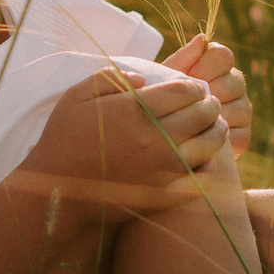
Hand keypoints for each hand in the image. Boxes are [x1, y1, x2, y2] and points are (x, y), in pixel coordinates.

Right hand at [16, 64, 227, 221]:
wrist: (56, 192)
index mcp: (135, 110)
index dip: (195, 86)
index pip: (184, 91)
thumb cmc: (63, 140)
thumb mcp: (76, 97)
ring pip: (208, 145)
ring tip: (217, 127)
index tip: (196, 88)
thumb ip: (108, 78)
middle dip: (210, 105)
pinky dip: (209, 167)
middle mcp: (153, 138)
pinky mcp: (164, 195)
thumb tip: (143, 79)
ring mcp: (161, 169)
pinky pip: (200, 179)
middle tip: (211, 104)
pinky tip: (206, 160)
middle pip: (201, 115)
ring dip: (217, 132)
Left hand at [163, 33, 251, 157]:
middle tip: (187, 104)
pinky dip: (219, 138)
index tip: (188, 77)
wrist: (161, 135)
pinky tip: (201, 138)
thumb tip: (202, 39)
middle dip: (208, 93)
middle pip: (233, 82)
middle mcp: (235, 85)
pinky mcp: (243, 136)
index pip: (224, 56)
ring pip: (240, 108)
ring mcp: (243, 110)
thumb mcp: (167, 79)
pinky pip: (239, 134)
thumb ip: (183, 59)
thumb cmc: (163, 101)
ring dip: (214, 117)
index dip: (204, 66)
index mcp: (218, 65)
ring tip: (193, 122)